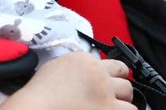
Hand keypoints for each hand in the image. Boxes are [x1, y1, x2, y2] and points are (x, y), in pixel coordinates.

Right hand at [0, 52, 135, 108]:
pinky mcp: (109, 109)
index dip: (113, 75)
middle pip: (124, 80)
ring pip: (129, 97)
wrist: (36, 107)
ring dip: (122, 104)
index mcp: (84, 60)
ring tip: (110, 108)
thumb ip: (76, 68)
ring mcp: (105, 93)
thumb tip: (87, 74)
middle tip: (112, 98)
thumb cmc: (40, 93)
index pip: (112, 64)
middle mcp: (98, 74)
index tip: (111, 82)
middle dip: (120, 90)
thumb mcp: (55, 68)